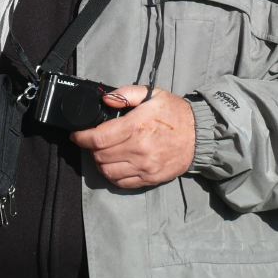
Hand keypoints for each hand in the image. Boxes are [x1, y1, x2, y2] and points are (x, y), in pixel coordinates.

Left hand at [69, 86, 195, 188]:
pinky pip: (122, 183)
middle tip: (93, 141)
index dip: (81, 137)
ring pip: (107, 171)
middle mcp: (139, 149)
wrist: (201, 135)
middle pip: (99, 156)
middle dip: (90, 148)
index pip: (97, 138)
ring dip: (100, 163)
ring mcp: (145, 167)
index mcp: (136, 127)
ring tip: (103, 153)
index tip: (76, 135)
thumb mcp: (152, 94)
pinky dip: (113, 175)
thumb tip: (105, 99)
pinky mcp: (151, 178)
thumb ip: (126, 94)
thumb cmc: (174, 113)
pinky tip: (115, 164)